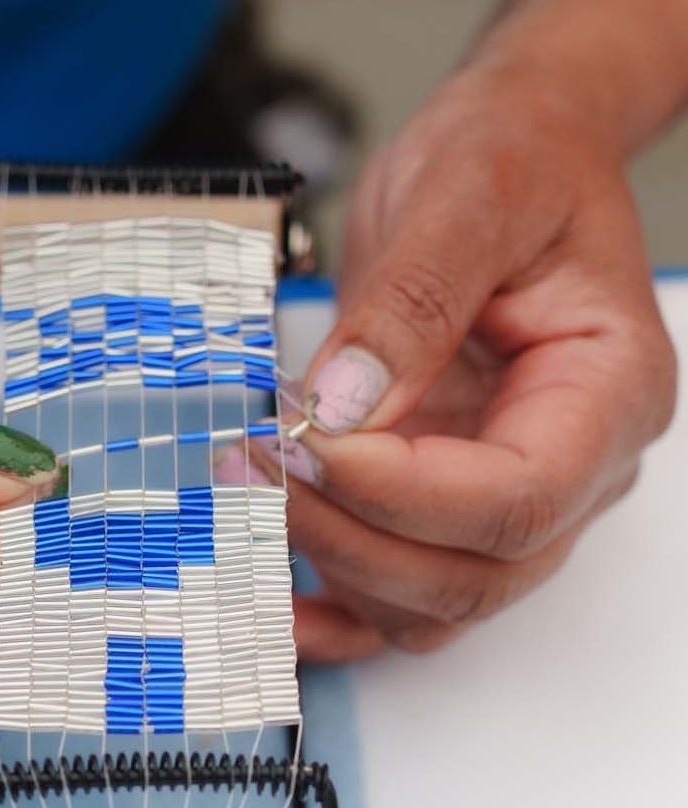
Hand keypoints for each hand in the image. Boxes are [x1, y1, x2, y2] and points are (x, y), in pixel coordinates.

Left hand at [218, 62, 676, 658]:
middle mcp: (570, 468)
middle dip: (347, 537)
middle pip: (471, 573)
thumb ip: (415, 301)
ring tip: (242, 487)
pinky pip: (396, 599)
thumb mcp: (468, 195)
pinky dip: (332, 612)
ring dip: (329, 565)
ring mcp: (503, 497)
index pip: (517, 496)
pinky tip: (268, 591)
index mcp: (606, 393)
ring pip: (430, 603)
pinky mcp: (439, 502)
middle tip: (248, 463)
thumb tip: (345, 405)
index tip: (303, 439)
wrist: (507, 155)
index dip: (401, 492)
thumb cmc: (511, 161)